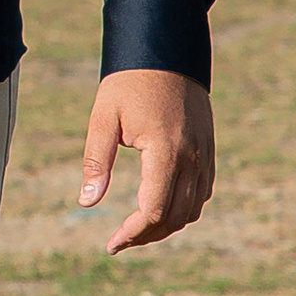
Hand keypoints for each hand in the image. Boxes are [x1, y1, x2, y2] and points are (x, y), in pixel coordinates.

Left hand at [79, 70, 215, 253]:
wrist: (166, 51)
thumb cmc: (128, 83)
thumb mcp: (103, 118)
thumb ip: (96, 161)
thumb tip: (86, 203)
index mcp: (166, 151)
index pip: (154, 210)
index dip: (132, 233)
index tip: (111, 243)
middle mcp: (192, 157)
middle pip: (175, 217)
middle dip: (146, 235)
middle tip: (118, 241)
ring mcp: (204, 154)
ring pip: (192, 209)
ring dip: (166, 226)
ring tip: (136, 229)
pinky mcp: (208, 149)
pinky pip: (202, 192)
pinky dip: (183, 209)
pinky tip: (160, 209)